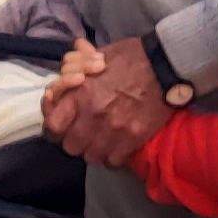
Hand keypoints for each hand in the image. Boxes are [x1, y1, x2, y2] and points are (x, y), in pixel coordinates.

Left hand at [49, 36, 175, 164]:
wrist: (165, 64)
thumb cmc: (130, 56)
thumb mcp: (97, 55)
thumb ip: (78, 67)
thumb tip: (66, 68)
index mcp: (80, 93)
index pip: (52, 126)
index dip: (55, 128)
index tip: (63, 126)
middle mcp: (93, 114)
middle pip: (70, 147)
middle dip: (75, 141)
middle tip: (83, 133)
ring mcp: (113, 129)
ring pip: (91, 157)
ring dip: (93, 150)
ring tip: (100, 141)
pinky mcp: (133, 138)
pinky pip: (113, 161)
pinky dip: (112, 157)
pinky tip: (116, 147)